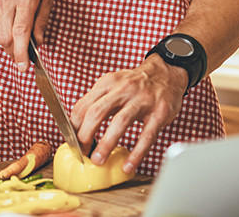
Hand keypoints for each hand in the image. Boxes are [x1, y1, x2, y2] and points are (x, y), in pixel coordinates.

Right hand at [0, 0, 50, 70]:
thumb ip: (43, 18)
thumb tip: (38, 41)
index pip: (21, 30)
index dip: (22, 52)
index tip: (24, 66)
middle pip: (7, 38)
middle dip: (16, 52)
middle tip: (24, 56)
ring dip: (10, 42)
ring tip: (18, 33)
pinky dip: (3, 30)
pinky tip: (8, 19)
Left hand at [70, 56, 187, 173]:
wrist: (166, 72)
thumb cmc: (135, 84)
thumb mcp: (113, 84)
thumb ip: (97, 100)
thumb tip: (76, 124)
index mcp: (107, 83)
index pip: (83, 105)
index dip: (74, 126)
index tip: (72, 142)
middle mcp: (123, 90)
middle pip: (97, 112)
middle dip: (85, 135)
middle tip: (82, 152)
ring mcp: (142, 101)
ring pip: (120, 122)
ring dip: (106, 144)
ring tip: (98, 160)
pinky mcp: (159, 113)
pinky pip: (146, 136)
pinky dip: (136, 154)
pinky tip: (128, 166)